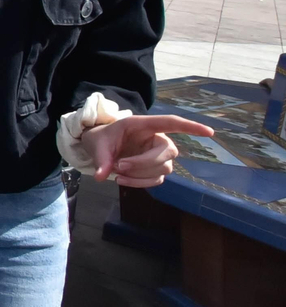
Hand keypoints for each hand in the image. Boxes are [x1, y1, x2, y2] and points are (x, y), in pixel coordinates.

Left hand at [79, 114, 213, 187]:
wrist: (99, 146)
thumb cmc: (102, 138)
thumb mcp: (97, 143)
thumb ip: (101, 158)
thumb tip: (101, 176)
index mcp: (144, 125)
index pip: (171, 123)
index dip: (191, 127)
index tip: (209, 132)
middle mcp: (156, 139)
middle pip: (168, 152)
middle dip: (144, 162)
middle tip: (119, 166)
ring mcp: (158, 156)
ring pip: (163, 168)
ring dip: (140, 174)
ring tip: (116, 172)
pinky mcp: (155, 170)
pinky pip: (156, 180)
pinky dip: (139, 183)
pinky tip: (122, 180)